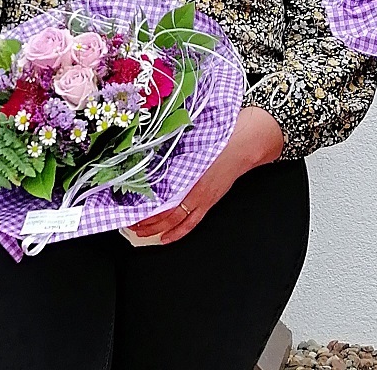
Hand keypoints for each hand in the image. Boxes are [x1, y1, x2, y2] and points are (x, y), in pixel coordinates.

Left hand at [126, 107, 284, 245]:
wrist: (245, 145)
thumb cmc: (221, 139)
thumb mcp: (192, 141)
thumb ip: (172, 151)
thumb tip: (149, 153)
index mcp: (190, 176)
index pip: (164, 202)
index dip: (147, 211)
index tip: (130, 210)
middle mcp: (197, 192)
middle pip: (167, 216)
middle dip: (147, 222)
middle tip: (130, 224)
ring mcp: (204, 200)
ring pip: (178, 222)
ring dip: (158, 229)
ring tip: (141, 233)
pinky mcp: (210, 201)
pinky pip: (192, 222)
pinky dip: (178, 232)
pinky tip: (166, 237)